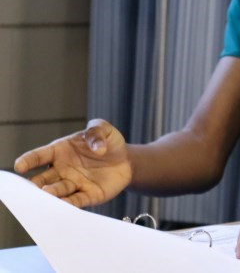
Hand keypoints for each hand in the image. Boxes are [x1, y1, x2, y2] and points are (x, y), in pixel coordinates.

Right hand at [14, 119, 131, 207]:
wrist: (125, 159)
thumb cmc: (108, 142)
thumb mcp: (104, 129)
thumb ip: (97, 132)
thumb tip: (98, 148)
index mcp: (60, 151)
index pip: (39, 156)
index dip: (28, 160)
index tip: (20, 166)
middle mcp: (62, 170)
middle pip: (43, 178)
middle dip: (36, 183)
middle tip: (32, 186)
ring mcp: (74, 183)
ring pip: (58, 191)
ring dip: (52, 193)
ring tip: (48, 193)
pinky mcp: (88, 195)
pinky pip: (76, 200)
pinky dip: (70, 204)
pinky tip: (64, 205)